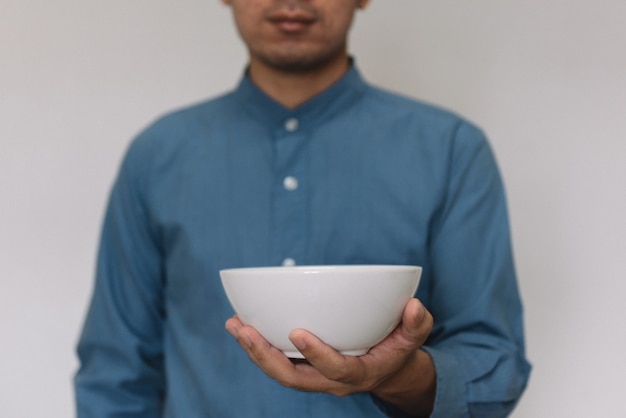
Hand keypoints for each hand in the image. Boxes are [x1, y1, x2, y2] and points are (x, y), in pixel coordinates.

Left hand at [225, 298, 434, 413]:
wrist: (388, 372)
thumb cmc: (397, 351)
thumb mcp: (413, 339)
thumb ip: (416, 324)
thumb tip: (415, 306)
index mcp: (358, 373)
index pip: (335, 369)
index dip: (316, 354)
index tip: (297, 333)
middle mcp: (331, 380)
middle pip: (293, 377)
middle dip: (265, 357)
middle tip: (244, 331)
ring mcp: (315, 376)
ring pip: (280, 371)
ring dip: (254, 351)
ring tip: (234, 325)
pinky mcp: (305, 367)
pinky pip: (278, 362)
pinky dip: (258, 346)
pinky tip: (242, 325)